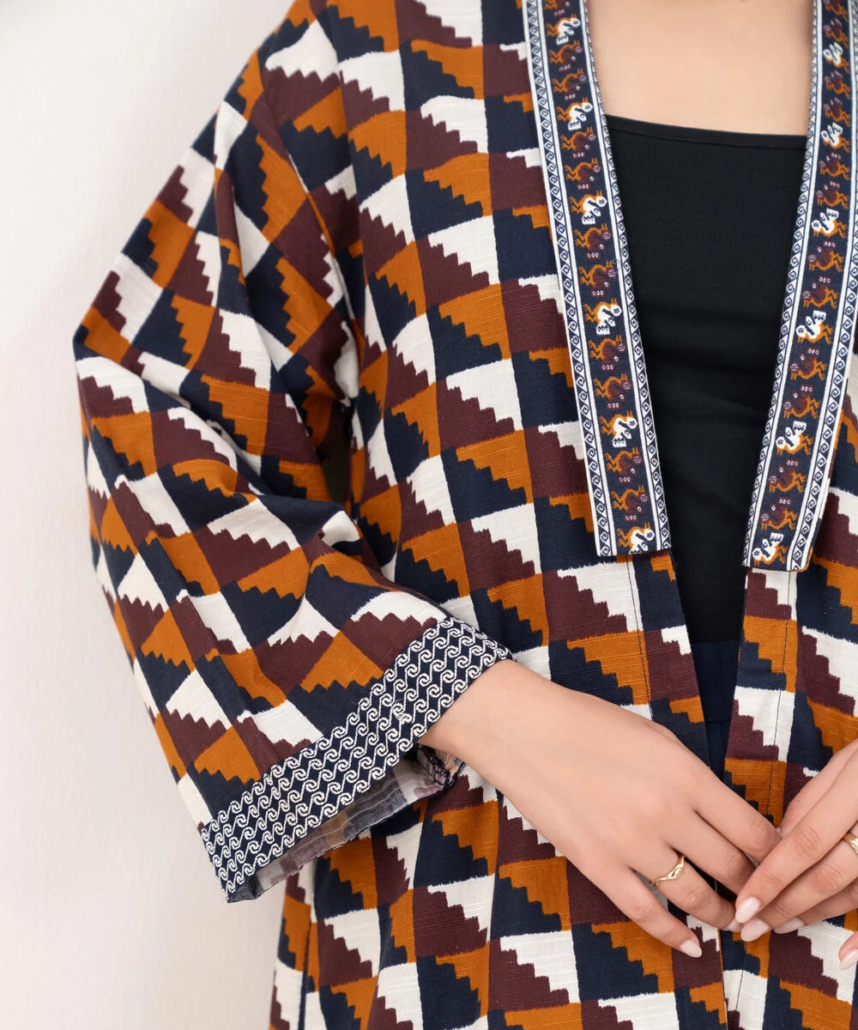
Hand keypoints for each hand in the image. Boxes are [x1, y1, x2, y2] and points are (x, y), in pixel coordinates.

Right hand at [423, 659, 780, 957]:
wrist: (523, 731)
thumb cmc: (589, 723)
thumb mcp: (656, 737)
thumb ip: (693, 778)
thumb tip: (725, 818)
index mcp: (686, 774)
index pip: (752, 830)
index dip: (773, 854)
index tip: (776, 862)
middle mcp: (666, 812)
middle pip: (732, 868)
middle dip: (753, 887)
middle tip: (759, 896)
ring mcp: (631, 843)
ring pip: (697, 898)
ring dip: (722, 915)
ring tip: (732, 921)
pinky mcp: (597, 864)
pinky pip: (646, 913)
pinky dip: (674, 936)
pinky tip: (690, 945)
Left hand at [730, 737, 857, 963]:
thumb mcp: (845, 765)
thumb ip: (813, 803)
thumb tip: (777, 841)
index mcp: (856, 792)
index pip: (806, 842)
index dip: (772, 876)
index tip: (742, 902)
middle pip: (826, 875)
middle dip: (784, 905)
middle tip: (749, 927)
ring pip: (852, 893)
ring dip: (813, 915)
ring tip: (777, 927)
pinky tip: (844, 956)